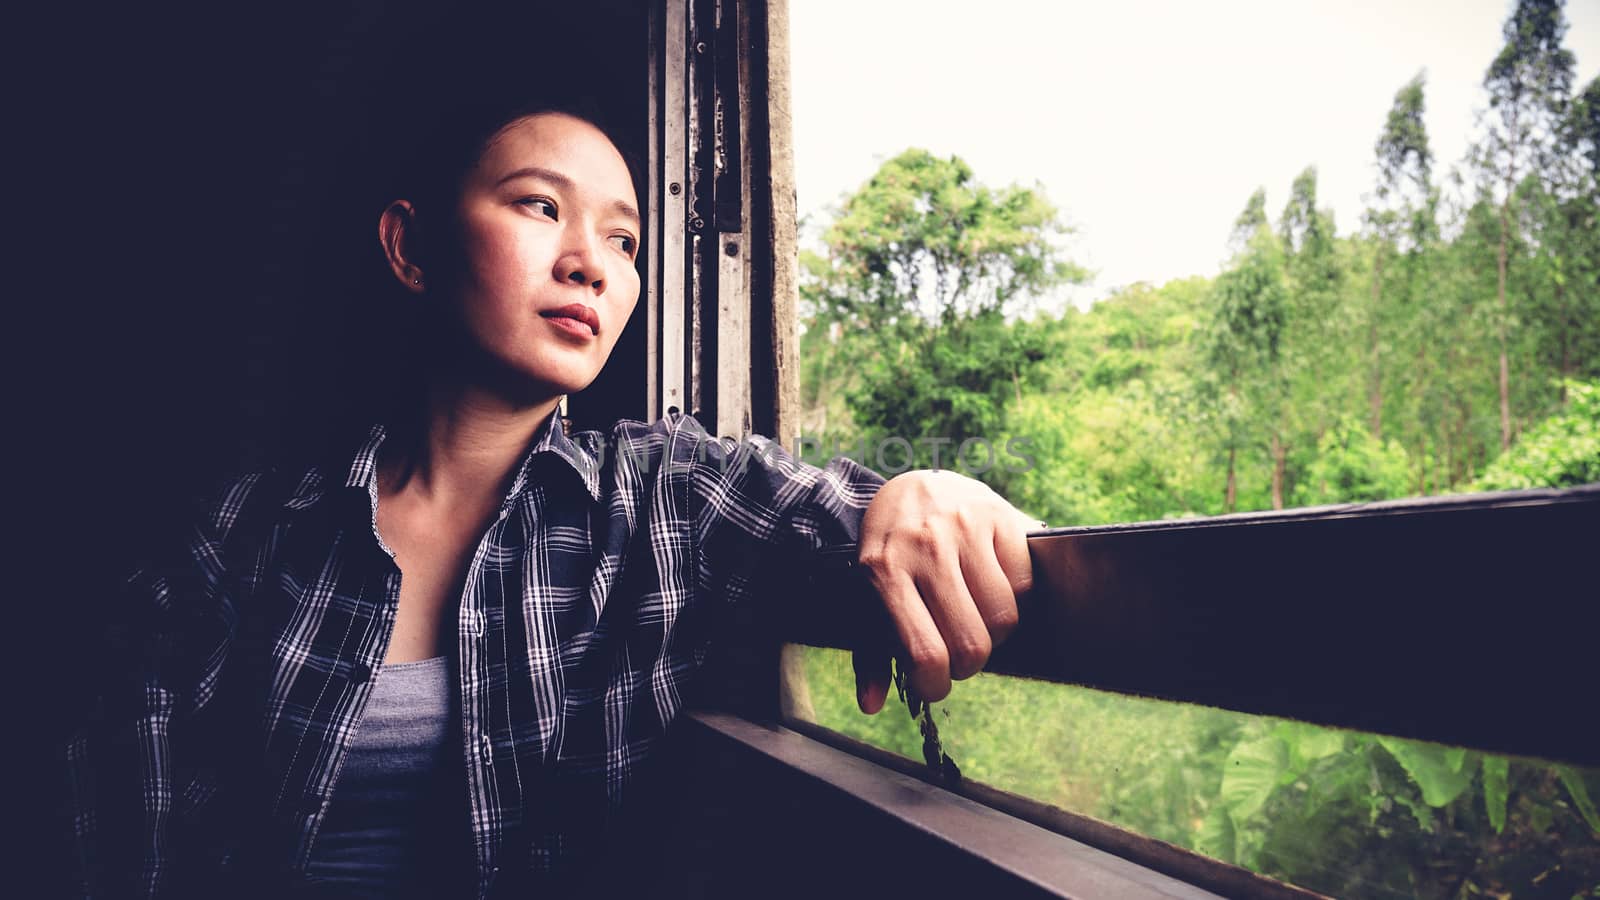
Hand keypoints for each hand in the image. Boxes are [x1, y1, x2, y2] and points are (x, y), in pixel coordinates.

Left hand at [854, 470, 1035, 713]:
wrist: (912, 485)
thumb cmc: (890, 554)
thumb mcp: (868, 597)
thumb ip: (871, 653)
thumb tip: (872, 705)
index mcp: (884, 573)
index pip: (925, 653)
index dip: (935, 685)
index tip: (935, 685)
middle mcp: (925, 548)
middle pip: (972, 644)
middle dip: (966, 664)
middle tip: (956, 654)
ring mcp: (964, 527)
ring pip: (1003, 618)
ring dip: (992, 633)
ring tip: (973, 618)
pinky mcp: (998, 515)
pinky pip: (1023, 584)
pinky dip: (1012, 597)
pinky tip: (989, 585)